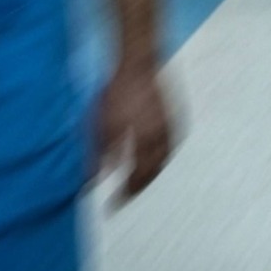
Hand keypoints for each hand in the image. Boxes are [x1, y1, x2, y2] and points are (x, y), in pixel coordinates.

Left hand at [98, 59, 175, 201]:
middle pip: (154, 173)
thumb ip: (100, 156)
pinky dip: (160, 158)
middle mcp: (164, 139)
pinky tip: (153, 156)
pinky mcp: (174, 117)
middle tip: (125, 196)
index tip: (111, 208)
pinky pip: (170, 146)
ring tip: (139, 180)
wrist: (139, 62)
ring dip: (151, 174)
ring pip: (164, 161)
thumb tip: (96, 181)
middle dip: (139, 187)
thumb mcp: (102, 126)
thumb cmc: (118, 93)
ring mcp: (171, 127)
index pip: (136, 180)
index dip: (123, 196)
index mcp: (146, 144)